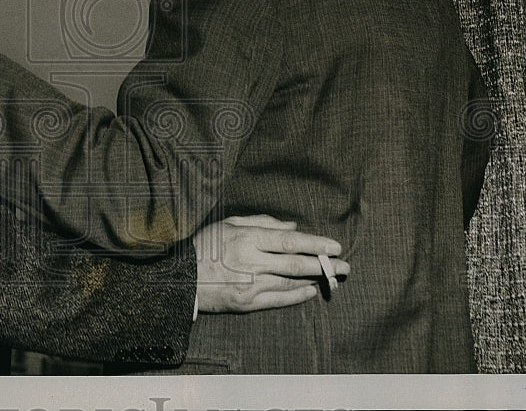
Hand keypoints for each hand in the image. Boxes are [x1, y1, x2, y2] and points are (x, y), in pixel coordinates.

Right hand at [194, 215, 349, 312]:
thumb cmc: (205, 246)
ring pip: (289, 283)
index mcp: (247, 238)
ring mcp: (250, 285)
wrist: (181, 278)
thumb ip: (262, 222)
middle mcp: (251, 262)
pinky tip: (309, 292)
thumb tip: (292, 226)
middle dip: (323, 265)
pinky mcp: (246, 303)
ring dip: (313, 280)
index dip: (314, 244)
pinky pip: (278, 300)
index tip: (335, 246)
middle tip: (344, 266)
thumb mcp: (229, 224)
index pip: (289, 241)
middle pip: (295, 264)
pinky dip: (296, 297)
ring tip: (331, 277)